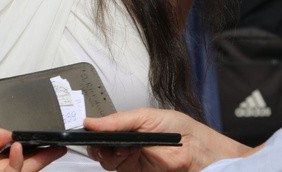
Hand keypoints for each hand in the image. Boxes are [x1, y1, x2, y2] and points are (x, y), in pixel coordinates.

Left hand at [0, 118, 65, 170]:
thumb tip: (11, 135)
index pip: (9, 153)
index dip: (28, 147)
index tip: (44, 140)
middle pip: (20, 165)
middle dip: (41, 156)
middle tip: (58, 146)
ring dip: (33, 158)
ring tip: (37, 144)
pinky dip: (18, 162)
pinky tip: (18, 149)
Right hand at [85, 108, 249, 171]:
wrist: (195, 149)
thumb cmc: (178, 128)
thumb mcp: (145, 116)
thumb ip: (118, 120)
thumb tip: (93, 121)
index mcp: (129, 125)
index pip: (103, 127)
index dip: (93, 128)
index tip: (87, 127)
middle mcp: (126, 142)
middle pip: (100, 145)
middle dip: (97, 142)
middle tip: (101, 138)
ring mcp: (128, 158)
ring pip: (104, 158)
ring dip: (107, 152)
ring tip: (119, 145)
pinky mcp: (133, 170)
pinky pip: (114, 168)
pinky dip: (115, 161)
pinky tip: (123, 154)